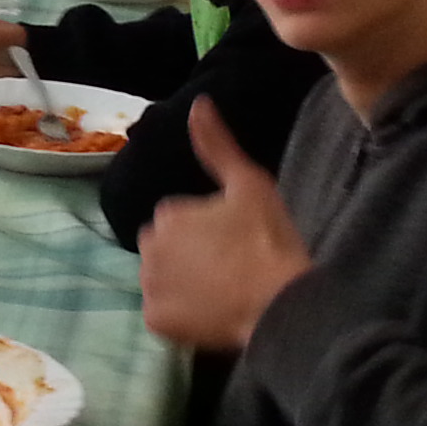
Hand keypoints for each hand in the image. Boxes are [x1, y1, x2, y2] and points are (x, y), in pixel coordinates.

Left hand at [137, 99, 311, 351]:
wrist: (278, 302)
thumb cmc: (269, 240)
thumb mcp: (249, 184)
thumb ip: (217, 146)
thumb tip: (197, 103)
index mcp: (168, 213)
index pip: (180, 220)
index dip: (209, 231)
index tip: (236, 241)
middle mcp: (148, 246)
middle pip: (165, 249)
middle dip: (188, 255)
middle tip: (229, 267)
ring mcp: (149, 286)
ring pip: (161, 280)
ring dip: (181, 284)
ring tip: (221, 292)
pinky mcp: (155, 321)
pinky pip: (161, 315)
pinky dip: (179, 316)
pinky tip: (208, 314)